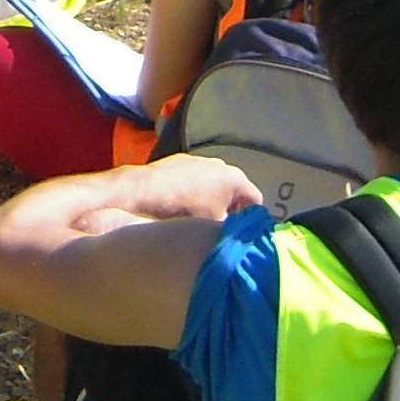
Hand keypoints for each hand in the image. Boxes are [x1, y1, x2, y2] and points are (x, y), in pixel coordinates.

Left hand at [109, 152, 265, 226]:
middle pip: (235, 193)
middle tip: (221, 230)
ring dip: (211, 201)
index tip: (243, 234)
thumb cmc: (184, 210)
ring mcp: (199, 160)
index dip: (252, 220)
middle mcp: (221, 164)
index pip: (256, 201)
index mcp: (235, 178)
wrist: (143, 191)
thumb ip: (233, 232)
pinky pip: (195, 180)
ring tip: (199, 220)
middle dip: (231, 211)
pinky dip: (193, 192)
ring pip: (214, 186)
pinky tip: (182, 207)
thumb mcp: (215, 226)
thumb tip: (240, 240)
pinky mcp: (179, 161)